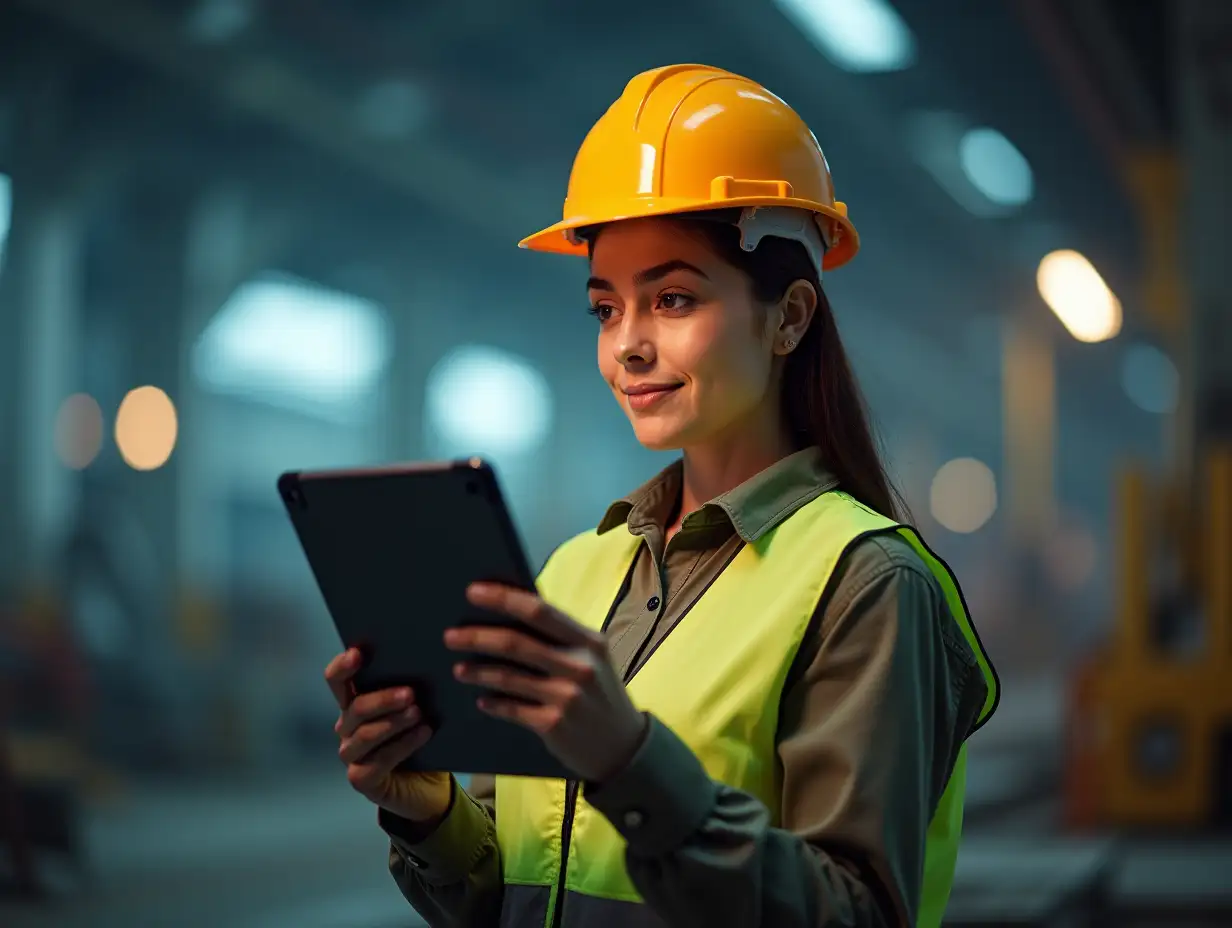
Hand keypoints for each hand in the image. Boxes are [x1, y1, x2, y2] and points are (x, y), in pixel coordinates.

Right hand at [324, 648, 451, 822]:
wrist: (430, 786)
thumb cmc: (420, 737)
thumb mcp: (418, 708)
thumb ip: (412, 688)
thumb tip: (425, 660)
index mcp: (354, 704)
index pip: (337, 681)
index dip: (343, 666)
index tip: (359, 653)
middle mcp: (347, 728)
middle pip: (355, 708)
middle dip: (382, 699)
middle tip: (410, 693)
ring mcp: (351, 755)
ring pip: (366, 734)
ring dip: (393, 722)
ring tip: (419, 713)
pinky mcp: (360, 779)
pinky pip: (377, 761)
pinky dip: (402, 745)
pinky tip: (423, 733)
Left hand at [444, 583, 648, 782]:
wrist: (624, 746)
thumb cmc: (600, 694)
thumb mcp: (592, 659)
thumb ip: (561, 639)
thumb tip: (511, 615)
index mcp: (588, 641)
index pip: (539, 610)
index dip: (503, 598)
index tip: (473, 592)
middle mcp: (579, 666)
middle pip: (516, 643)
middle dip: (477, 636)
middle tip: (450, 635)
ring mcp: (566, 696)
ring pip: (507, 677)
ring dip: (477, 671)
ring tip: (458, 669)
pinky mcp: (553, 724)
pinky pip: (511, 709)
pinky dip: (492, 703)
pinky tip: (481, 700)